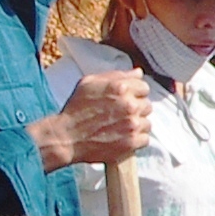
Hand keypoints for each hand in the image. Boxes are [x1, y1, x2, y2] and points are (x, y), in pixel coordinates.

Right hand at [31, 67, 152, 168]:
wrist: (67, 136)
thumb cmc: (76, 108)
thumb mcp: (90, 83)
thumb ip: (116, 75)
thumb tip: (138, 73)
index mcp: (120, 87)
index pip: (144, 88)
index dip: (135, 94)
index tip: (126, 100)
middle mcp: (129, 105)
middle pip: (147, 105)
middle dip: (136, 109)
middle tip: (120, 115)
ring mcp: (132, 124)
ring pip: (147, 123)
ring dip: (136, 125)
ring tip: (121, 127)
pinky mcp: (132, 142)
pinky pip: (145, 139)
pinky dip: (136, 140)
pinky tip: (123, 137)